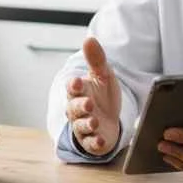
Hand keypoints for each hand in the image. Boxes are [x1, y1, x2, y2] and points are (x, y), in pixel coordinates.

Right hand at [65, 37, 121, 156]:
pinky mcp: (91, 141)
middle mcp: (77, 109)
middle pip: (73, 108)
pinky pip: (90, 143)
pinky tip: (100, 140)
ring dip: (86, 123)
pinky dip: (94, 142)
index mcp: (79, 92)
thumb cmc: (102, 96)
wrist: (111, 121)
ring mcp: (83, 126)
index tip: (78, 82)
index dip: (74, 86)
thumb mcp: (103, 76)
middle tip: (89, 103)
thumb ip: (96, 60)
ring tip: (94, 121)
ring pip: (80, 125)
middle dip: (80, 105)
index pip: (72, 88)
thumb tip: (89, 39)